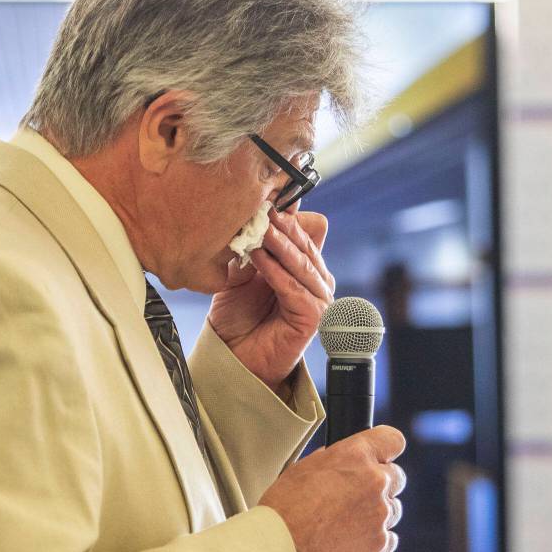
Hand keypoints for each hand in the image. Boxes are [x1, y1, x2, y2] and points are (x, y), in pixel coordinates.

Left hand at [207, 204, 334, 390]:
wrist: (232, 356)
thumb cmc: (237, 316)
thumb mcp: (242, 273)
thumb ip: (254, 247)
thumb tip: (261, 213)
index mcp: (303, 265)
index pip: (307, 230)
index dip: (290, 213)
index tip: (270, 194)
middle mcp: (316, 279)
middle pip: (307, 243)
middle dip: (283, 225)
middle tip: (264, 206)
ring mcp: (318, 298)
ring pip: (301, 264)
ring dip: (279, 245)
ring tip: (260, 228)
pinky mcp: (313, 317)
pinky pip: (295, 288)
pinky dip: (276, 272)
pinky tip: (258, 258)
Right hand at [258, 425, 407, 551]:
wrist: (281, 546)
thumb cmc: (285, 506)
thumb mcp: (304, 467)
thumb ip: (333, 461)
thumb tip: (342, 464)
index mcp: (356, 455)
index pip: (393, 440)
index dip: (386, 449)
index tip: (381, 456)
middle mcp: (375, 481)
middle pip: (397, 476)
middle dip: (380, 484)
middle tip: (356, 495)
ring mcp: (380, 514)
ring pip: (393, 509)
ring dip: (377, 512)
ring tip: (348, 521)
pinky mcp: (380, 543)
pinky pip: (389, 538)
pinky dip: (375, 539)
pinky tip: (352, 539)